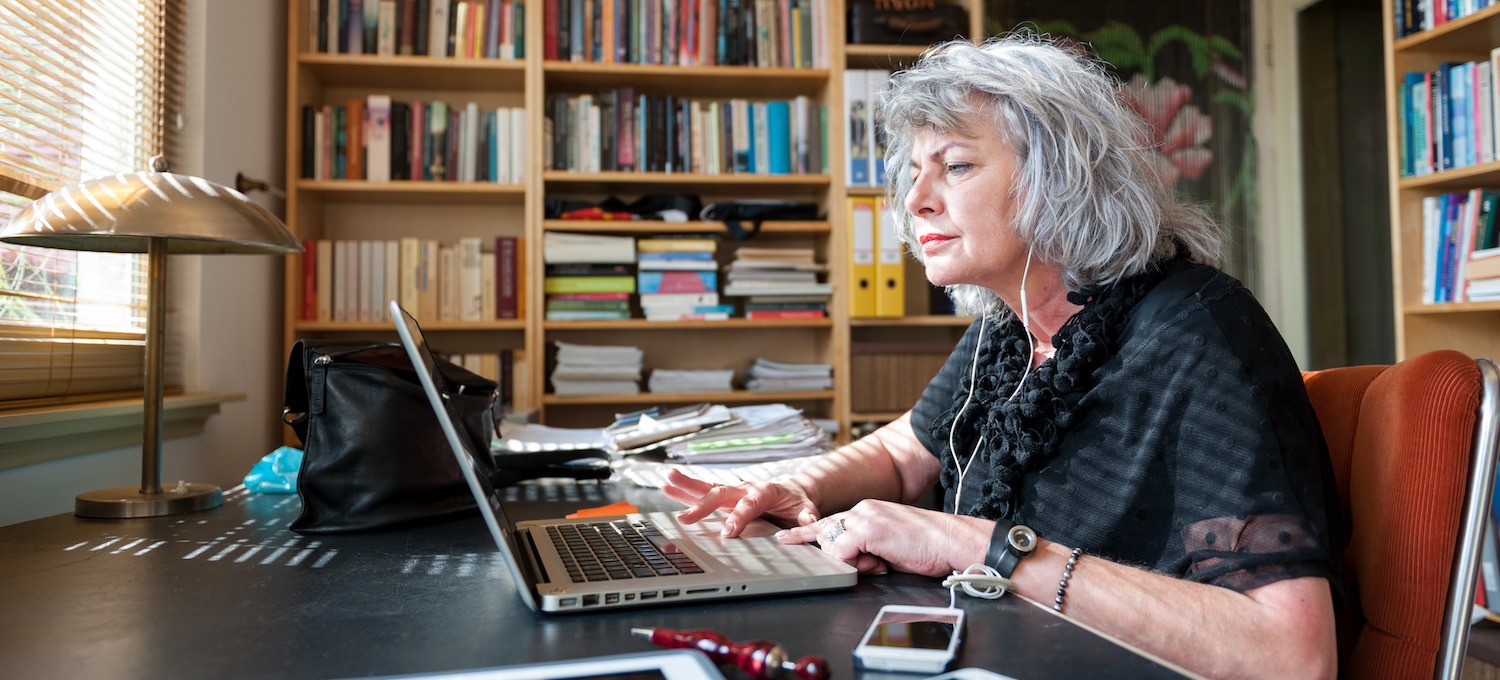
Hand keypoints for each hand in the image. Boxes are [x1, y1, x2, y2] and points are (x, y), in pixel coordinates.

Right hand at [660, 469, 819, 537]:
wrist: (794, 493)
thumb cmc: (798, 503)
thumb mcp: (807, 509)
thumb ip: (806, 515)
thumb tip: (808, 520)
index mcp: (765, 491)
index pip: (749, 504)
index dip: (739, 517)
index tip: (727, 533)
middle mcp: (745, 488)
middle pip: (721, 493)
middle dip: (703, 506)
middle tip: (685, 518)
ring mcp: (734, 492)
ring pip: (708, 488)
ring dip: (687, 486)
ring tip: (667, 480)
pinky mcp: (726, 497)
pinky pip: (704, 493)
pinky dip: (686, 492)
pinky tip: (667, 488)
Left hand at [776, 500, 990, 576]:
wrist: (951, 541)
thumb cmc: (928, 547)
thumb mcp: (890, 547)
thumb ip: (867, 549)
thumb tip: (856, 562)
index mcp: (868, 511)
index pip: (830, 521)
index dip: (807, 533)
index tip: (787, 537)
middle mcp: (862, 509)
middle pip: (826, 532)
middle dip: (829, 551)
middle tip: (854, 560)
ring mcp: (863, 516)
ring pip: (832, 544)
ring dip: (853, 561)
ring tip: (881, 561)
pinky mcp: (867, 528)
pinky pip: (842, 551)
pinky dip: (857, 563)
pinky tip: (880, 561)